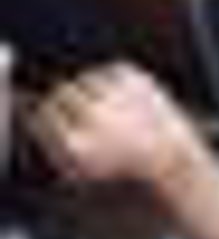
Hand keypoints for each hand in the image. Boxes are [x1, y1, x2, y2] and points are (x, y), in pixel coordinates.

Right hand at [30, 65, 210, 194]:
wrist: (168, 156)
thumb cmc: (122, 164)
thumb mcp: (79, 169)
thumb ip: (49, 143)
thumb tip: (31, 112)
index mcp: (77, 146)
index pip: (43, 113)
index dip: (48, 113)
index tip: (56, 116)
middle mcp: (97, 119)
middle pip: (61, 91)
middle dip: (67, 100)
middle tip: (81, 110)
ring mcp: (120, 98)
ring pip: (85, 77)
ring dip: (88, 88)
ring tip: (103, 105)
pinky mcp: (140, 83)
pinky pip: (110, 69)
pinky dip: (110, 79)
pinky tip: (118, 96)